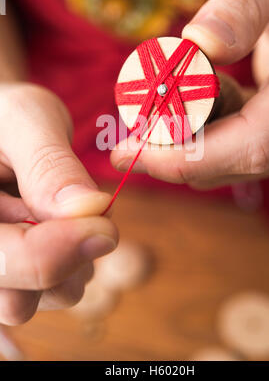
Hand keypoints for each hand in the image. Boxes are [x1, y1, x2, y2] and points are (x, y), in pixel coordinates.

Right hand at [0, 82, 117, 324]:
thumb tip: (92, 209)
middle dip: (66, 262)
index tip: (107, 227)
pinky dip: (65, 269)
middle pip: (17, 300)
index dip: (59, 250)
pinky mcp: (7, 271)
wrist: (1, 126)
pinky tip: (63, 230)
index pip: (2, 259)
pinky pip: (40, 294)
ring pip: (32, 304)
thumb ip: (51, 165)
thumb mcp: (26, 120)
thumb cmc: (6, 114)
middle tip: (87, 214)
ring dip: (69, 268)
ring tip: (69, 215)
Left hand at [111, 0, 268, 187]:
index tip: (125, 151)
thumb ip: (244, 2)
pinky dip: (205, 130)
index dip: (184, 157)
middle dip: (170, 140)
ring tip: (200, 73)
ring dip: (189, 129)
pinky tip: (215, 89)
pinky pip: (231, 156)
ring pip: (224, 163)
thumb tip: (199, 43)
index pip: (251, 146)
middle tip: (138, 105)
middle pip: (226, 162)